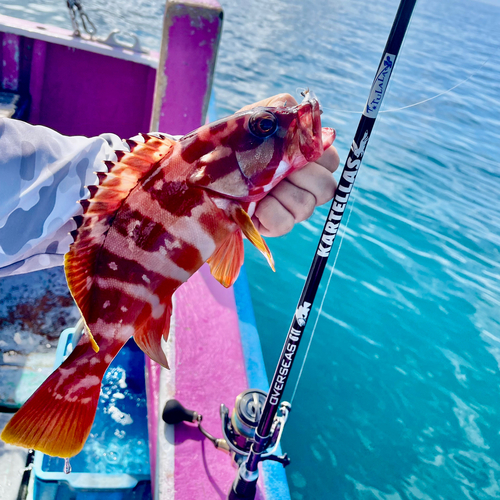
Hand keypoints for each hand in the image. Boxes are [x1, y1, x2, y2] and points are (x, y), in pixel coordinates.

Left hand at [239, 94, 339, 236]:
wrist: (203, 168)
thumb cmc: (233, 141)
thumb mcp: (255, 118)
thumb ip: (282, 109)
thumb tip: (306, 113)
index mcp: (305, 158)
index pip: (332, 160)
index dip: (318, 157)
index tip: (294, 150)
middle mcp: (304, 184)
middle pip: (326, 187)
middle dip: (301, 177)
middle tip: (276, 170)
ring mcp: (292, 207)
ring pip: (306, 206)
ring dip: (280, 194)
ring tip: (257, 187)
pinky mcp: (276, 225)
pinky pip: (285, 223)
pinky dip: (268, 213)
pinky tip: (253, 205)